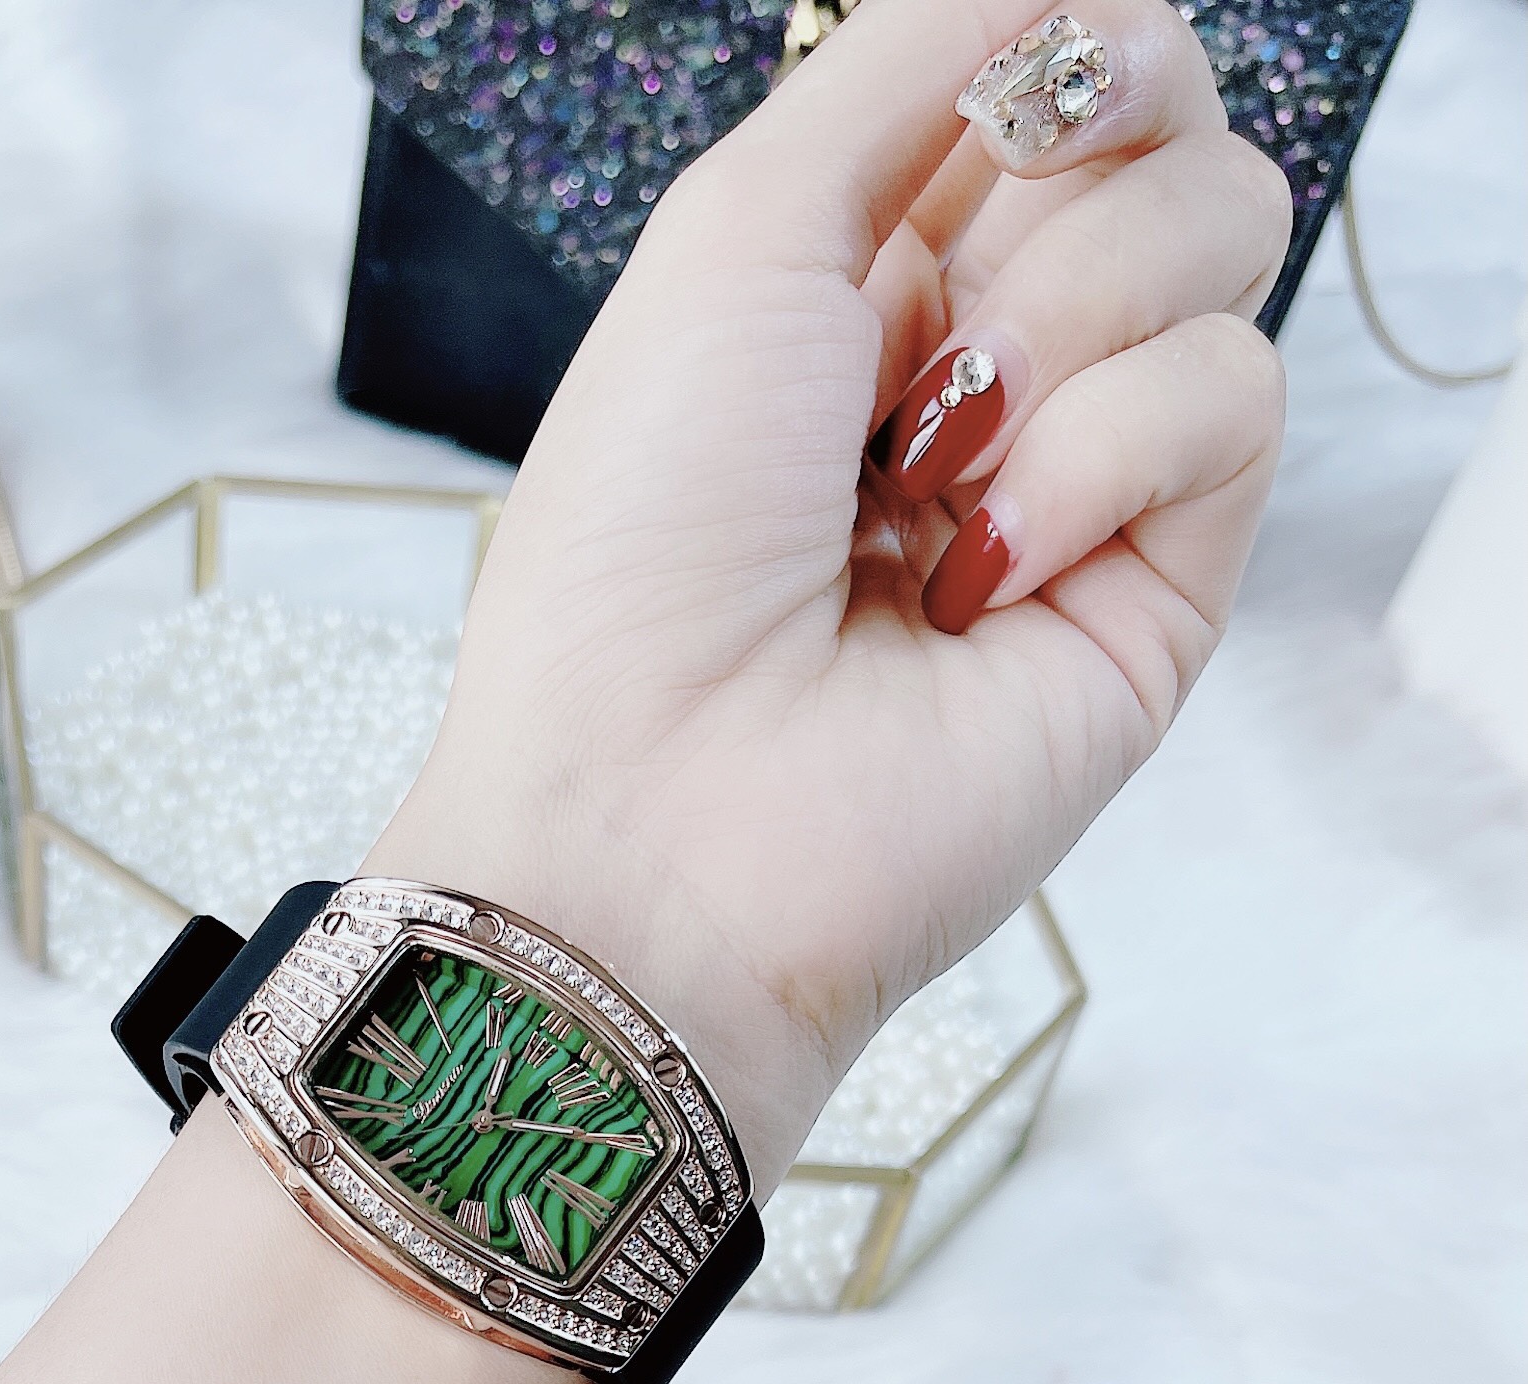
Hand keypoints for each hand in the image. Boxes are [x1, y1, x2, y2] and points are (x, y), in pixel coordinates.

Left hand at [368, 0, 1289, 1193]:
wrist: (656, 814)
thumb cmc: (642, 542)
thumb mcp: (736, 231)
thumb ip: (909, 59)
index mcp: (868, 275)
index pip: (1055, 79)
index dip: (1061, 48)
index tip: (1012, 92)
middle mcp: (989, 363)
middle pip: (1170, 133)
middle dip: (1078, 158)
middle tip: (945, 298)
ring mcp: (1081, 479)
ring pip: (1225, 240)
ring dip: (1065, 319)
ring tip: (928, 467)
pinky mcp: (1158, 592)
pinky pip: (1234, 397)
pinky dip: (1104, 452)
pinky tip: (982, 568)